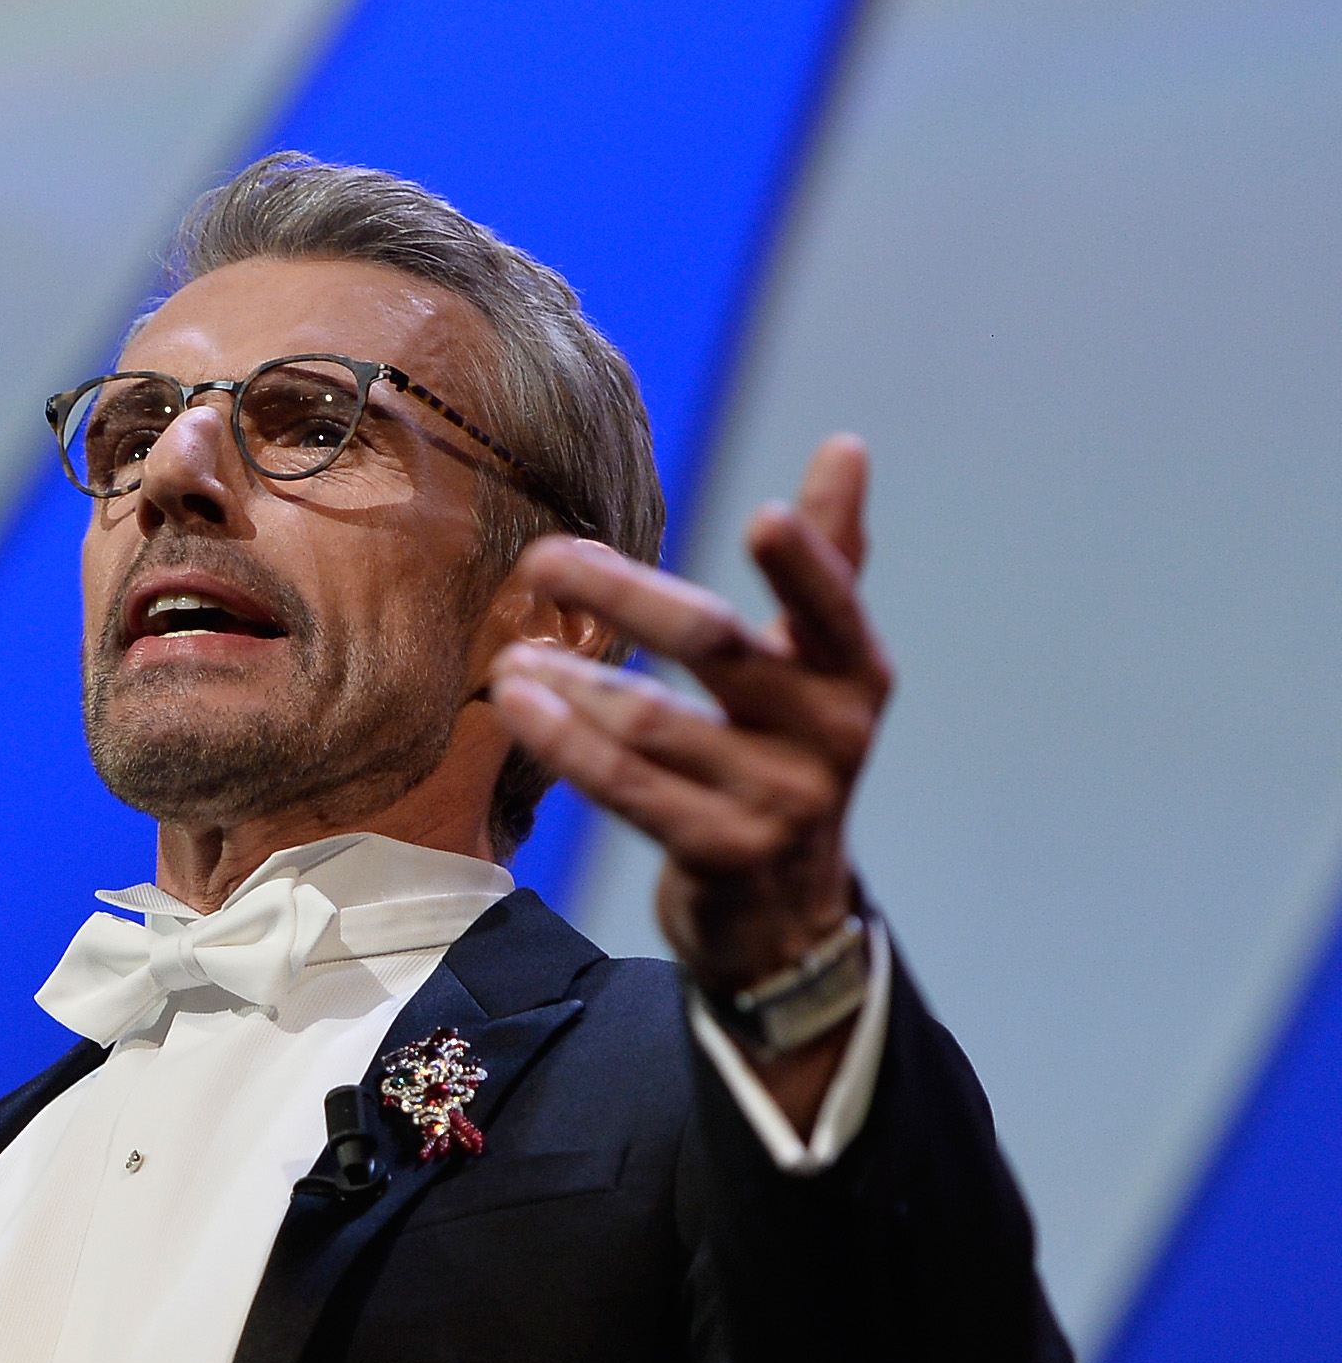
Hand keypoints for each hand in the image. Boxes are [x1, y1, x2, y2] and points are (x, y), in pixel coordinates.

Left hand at [485, 434, 888, 1122]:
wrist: (783, 918)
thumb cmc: (783, 762)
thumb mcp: (819, 670)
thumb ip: (828, 564)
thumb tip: (847, 444)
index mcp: (853, 676)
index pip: (831, 606)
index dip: (805, 564)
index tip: (766, 517)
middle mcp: (829, 736)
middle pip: (716, 645)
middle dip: (623, 596)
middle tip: (543, 559)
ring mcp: (779, 800)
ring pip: (653, 721)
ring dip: (571, 680)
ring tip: (509, 653)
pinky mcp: (722, 853)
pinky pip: (628, 787)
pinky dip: (567, 743)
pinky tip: (518, 704)